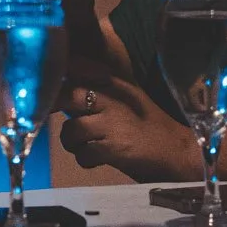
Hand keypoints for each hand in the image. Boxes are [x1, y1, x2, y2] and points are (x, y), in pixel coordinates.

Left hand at [55, 63, 197, 179]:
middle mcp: (113, 98)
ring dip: (72, 143)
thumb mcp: (126, 99)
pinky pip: (82, 154)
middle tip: (49, 114)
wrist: (178, 152)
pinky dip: (85, 160)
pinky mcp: (114, 148)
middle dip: (53, 107)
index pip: (78, 67)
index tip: (48, 84)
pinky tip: (98, 159)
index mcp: (116, 84)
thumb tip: (61, 91)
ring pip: (71, 130)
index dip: (58, 75)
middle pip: (67, 94)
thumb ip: (97, 91)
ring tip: (86, 146)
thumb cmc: (147, 126)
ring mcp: (113, 123)